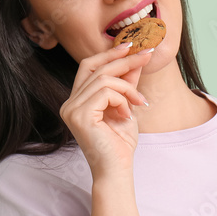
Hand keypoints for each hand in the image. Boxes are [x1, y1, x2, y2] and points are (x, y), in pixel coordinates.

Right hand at [58, 43, 152, 179]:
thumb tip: (136, 58)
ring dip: (128, 88)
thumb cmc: (120, 144)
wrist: (117, 170)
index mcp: (77, 100)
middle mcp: (69, 102)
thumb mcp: (127, 107)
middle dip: (124, 59)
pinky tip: (128, 115)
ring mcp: (71, 109)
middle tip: (146, 54)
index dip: (109, 53)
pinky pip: (105, 92)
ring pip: (103, 79)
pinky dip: (123, 99)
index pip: (89, 66)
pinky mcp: (79, 115)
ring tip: (140, 103)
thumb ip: (127, 84)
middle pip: (95, 67)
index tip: (131, 46)